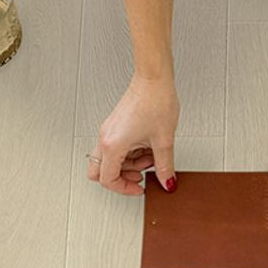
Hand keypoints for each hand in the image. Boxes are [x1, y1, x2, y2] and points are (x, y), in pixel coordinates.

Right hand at [87, 71, 178, 196]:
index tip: (140, 188)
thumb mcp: (163, 141)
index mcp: (112, 144)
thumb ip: (164, 166)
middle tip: (141, 176)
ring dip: (130, 164)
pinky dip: (130, 153)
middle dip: (122, 177)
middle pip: (101, 171)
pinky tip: (147, 147)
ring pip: (110, 160)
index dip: (125, 188)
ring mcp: (109, 131)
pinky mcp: (115, 125)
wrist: (153, 78)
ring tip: (151, 157)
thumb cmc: (155, 101)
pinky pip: (116, 147)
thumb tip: (167, 181)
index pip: (108, 179)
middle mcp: (105, 138)